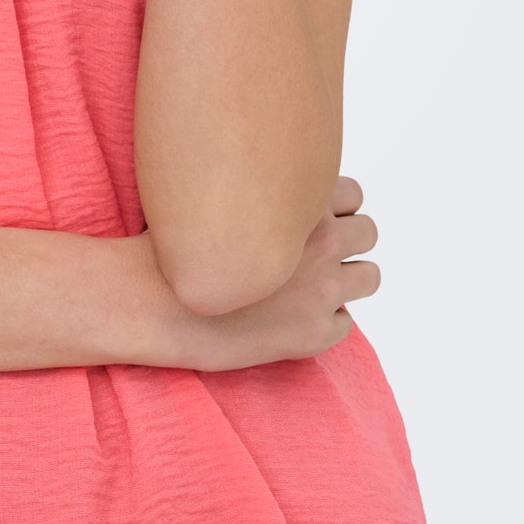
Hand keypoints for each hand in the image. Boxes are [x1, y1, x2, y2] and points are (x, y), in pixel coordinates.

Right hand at [123, 175, 380, 372]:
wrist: (153, 300)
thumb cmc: (173, 244)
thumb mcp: (219, 194)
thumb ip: (264, 193)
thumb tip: (277, 191)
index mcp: (301, 200)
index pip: (353, 191)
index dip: (332, 205)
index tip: (310, 218)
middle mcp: (321, 241)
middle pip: (369, 230)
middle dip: (348, 240)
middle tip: (314, 254)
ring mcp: (322, 288)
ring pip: (370, 277)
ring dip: (346, 280)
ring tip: (310, 287)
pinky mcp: (315, 333)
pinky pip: (344, 323)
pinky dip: (324, 321)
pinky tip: (288, 319)